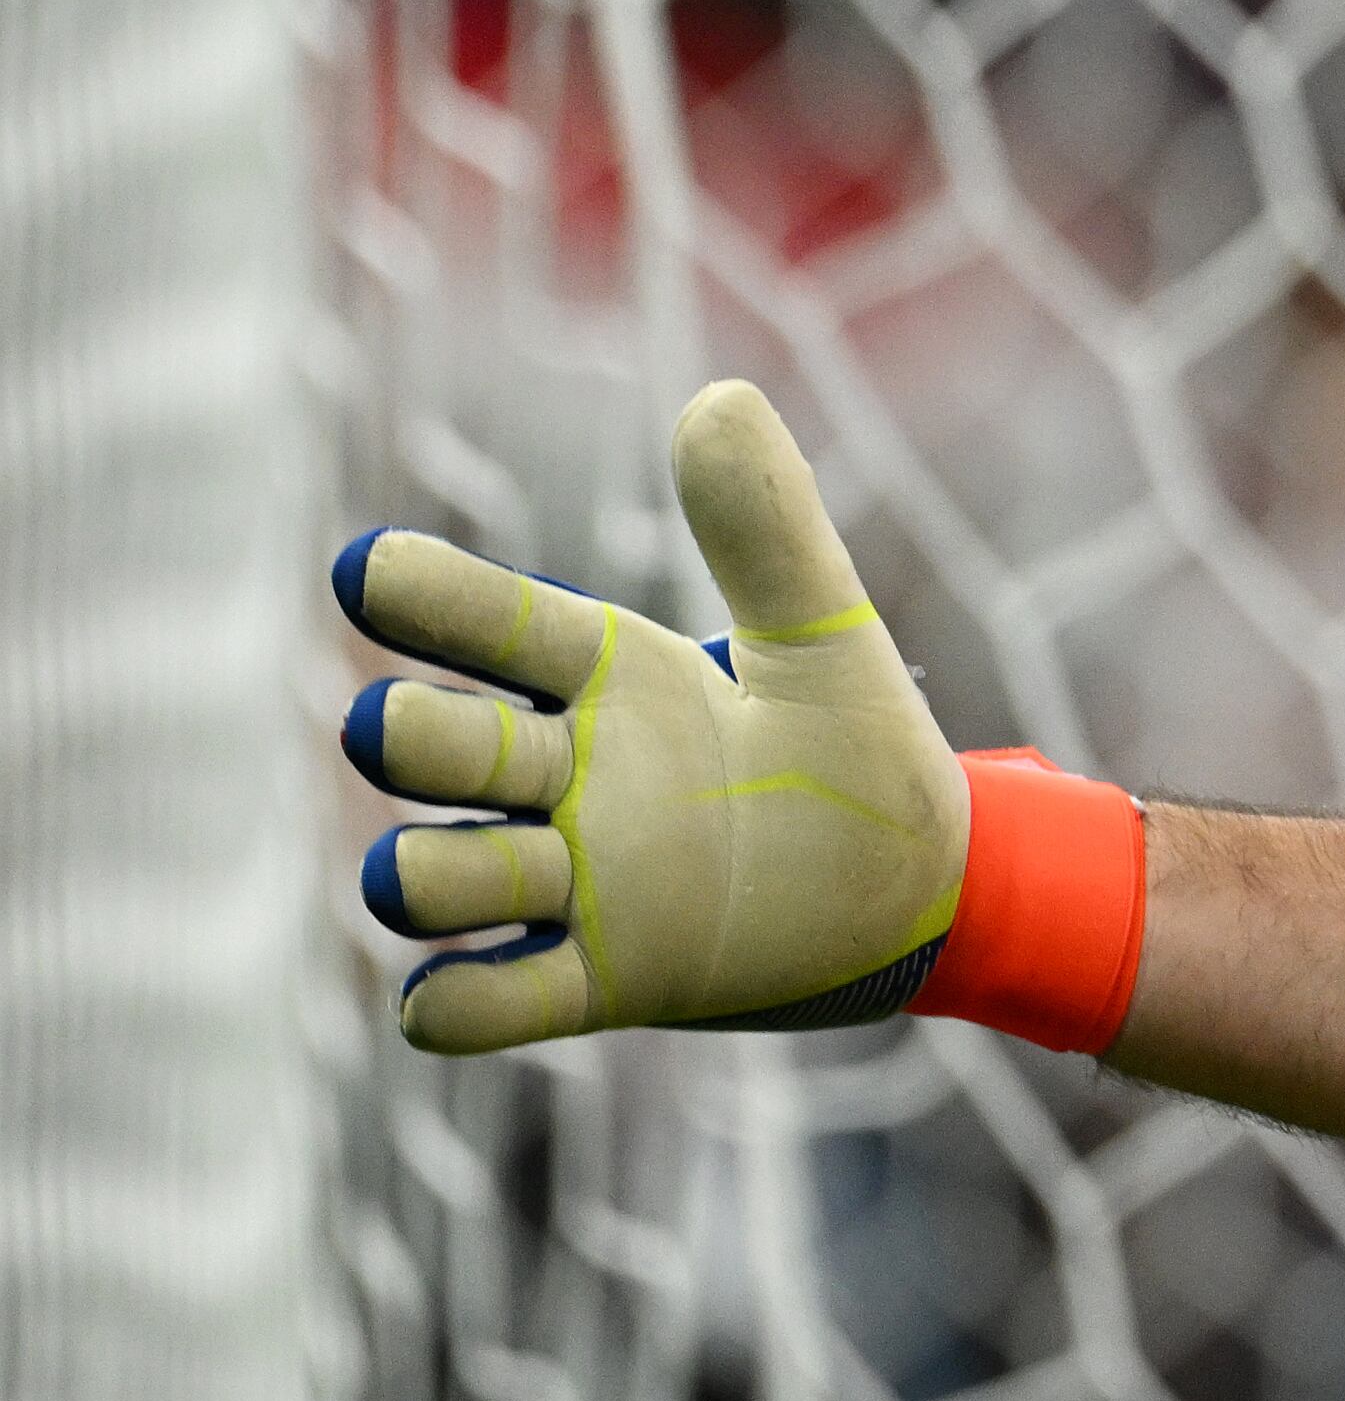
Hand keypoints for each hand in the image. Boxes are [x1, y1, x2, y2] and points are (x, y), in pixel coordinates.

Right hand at [337, 381, 969, 1053]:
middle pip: (446, 751)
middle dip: (409, 739)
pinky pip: (498, 1001)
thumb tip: (720, 395)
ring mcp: (576, 883)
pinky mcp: (604, 980)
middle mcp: (569, 777)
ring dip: (422, 877)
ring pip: (449, 878)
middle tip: (384, 722)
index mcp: (610, 678)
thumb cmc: (855, 745)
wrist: (922, 882)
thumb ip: (768, 527)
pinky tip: (438, 1002)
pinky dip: (459, 1005)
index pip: (498, 627)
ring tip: (406, 870)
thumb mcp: (821, 632)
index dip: (435, 599)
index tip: (365, 566)